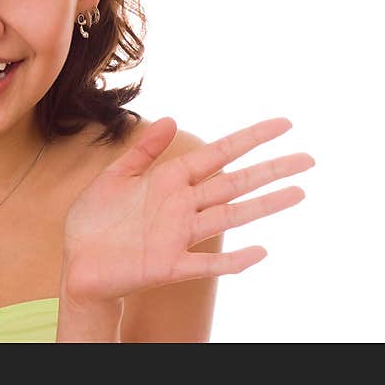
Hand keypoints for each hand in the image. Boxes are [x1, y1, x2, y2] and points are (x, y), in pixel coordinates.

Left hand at [61, 116, 313, 302]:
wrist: (76, 262)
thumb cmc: (93, 219)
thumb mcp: (115, 176)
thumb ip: (143, 151)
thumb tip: (171, 118)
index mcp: (168, 181)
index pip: (218, 154)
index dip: (249, 139)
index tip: (283, 125)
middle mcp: (181, 206)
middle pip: (234, 183)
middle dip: (270, 170)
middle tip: (308, 158)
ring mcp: (178, 237)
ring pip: (229, 217)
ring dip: (263, 206)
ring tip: (299, 193)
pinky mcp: (168, 266)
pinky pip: (206, 264)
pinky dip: (233, 260)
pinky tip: (260, 251)